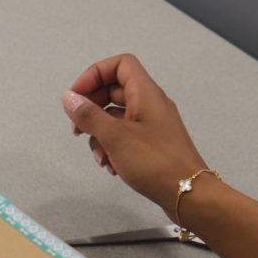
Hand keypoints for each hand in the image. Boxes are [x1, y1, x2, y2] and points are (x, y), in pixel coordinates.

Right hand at [62, 54, 207, 215]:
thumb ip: (89, 115)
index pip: (119, 65)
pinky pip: (126, 136)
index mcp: (145, 93)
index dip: (94, 75)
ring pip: (116, 117)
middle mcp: (150, 104)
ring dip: (101, 135)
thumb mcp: (115, 137)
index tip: (77, 96)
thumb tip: (69, 98)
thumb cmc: (157, 163)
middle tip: (78, 129)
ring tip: (100, 157)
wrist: (189, 193)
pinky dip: (113, 148)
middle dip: (92, 109)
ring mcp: (152, 124)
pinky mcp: (152, 143)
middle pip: (114, 91)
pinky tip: (112, 166)